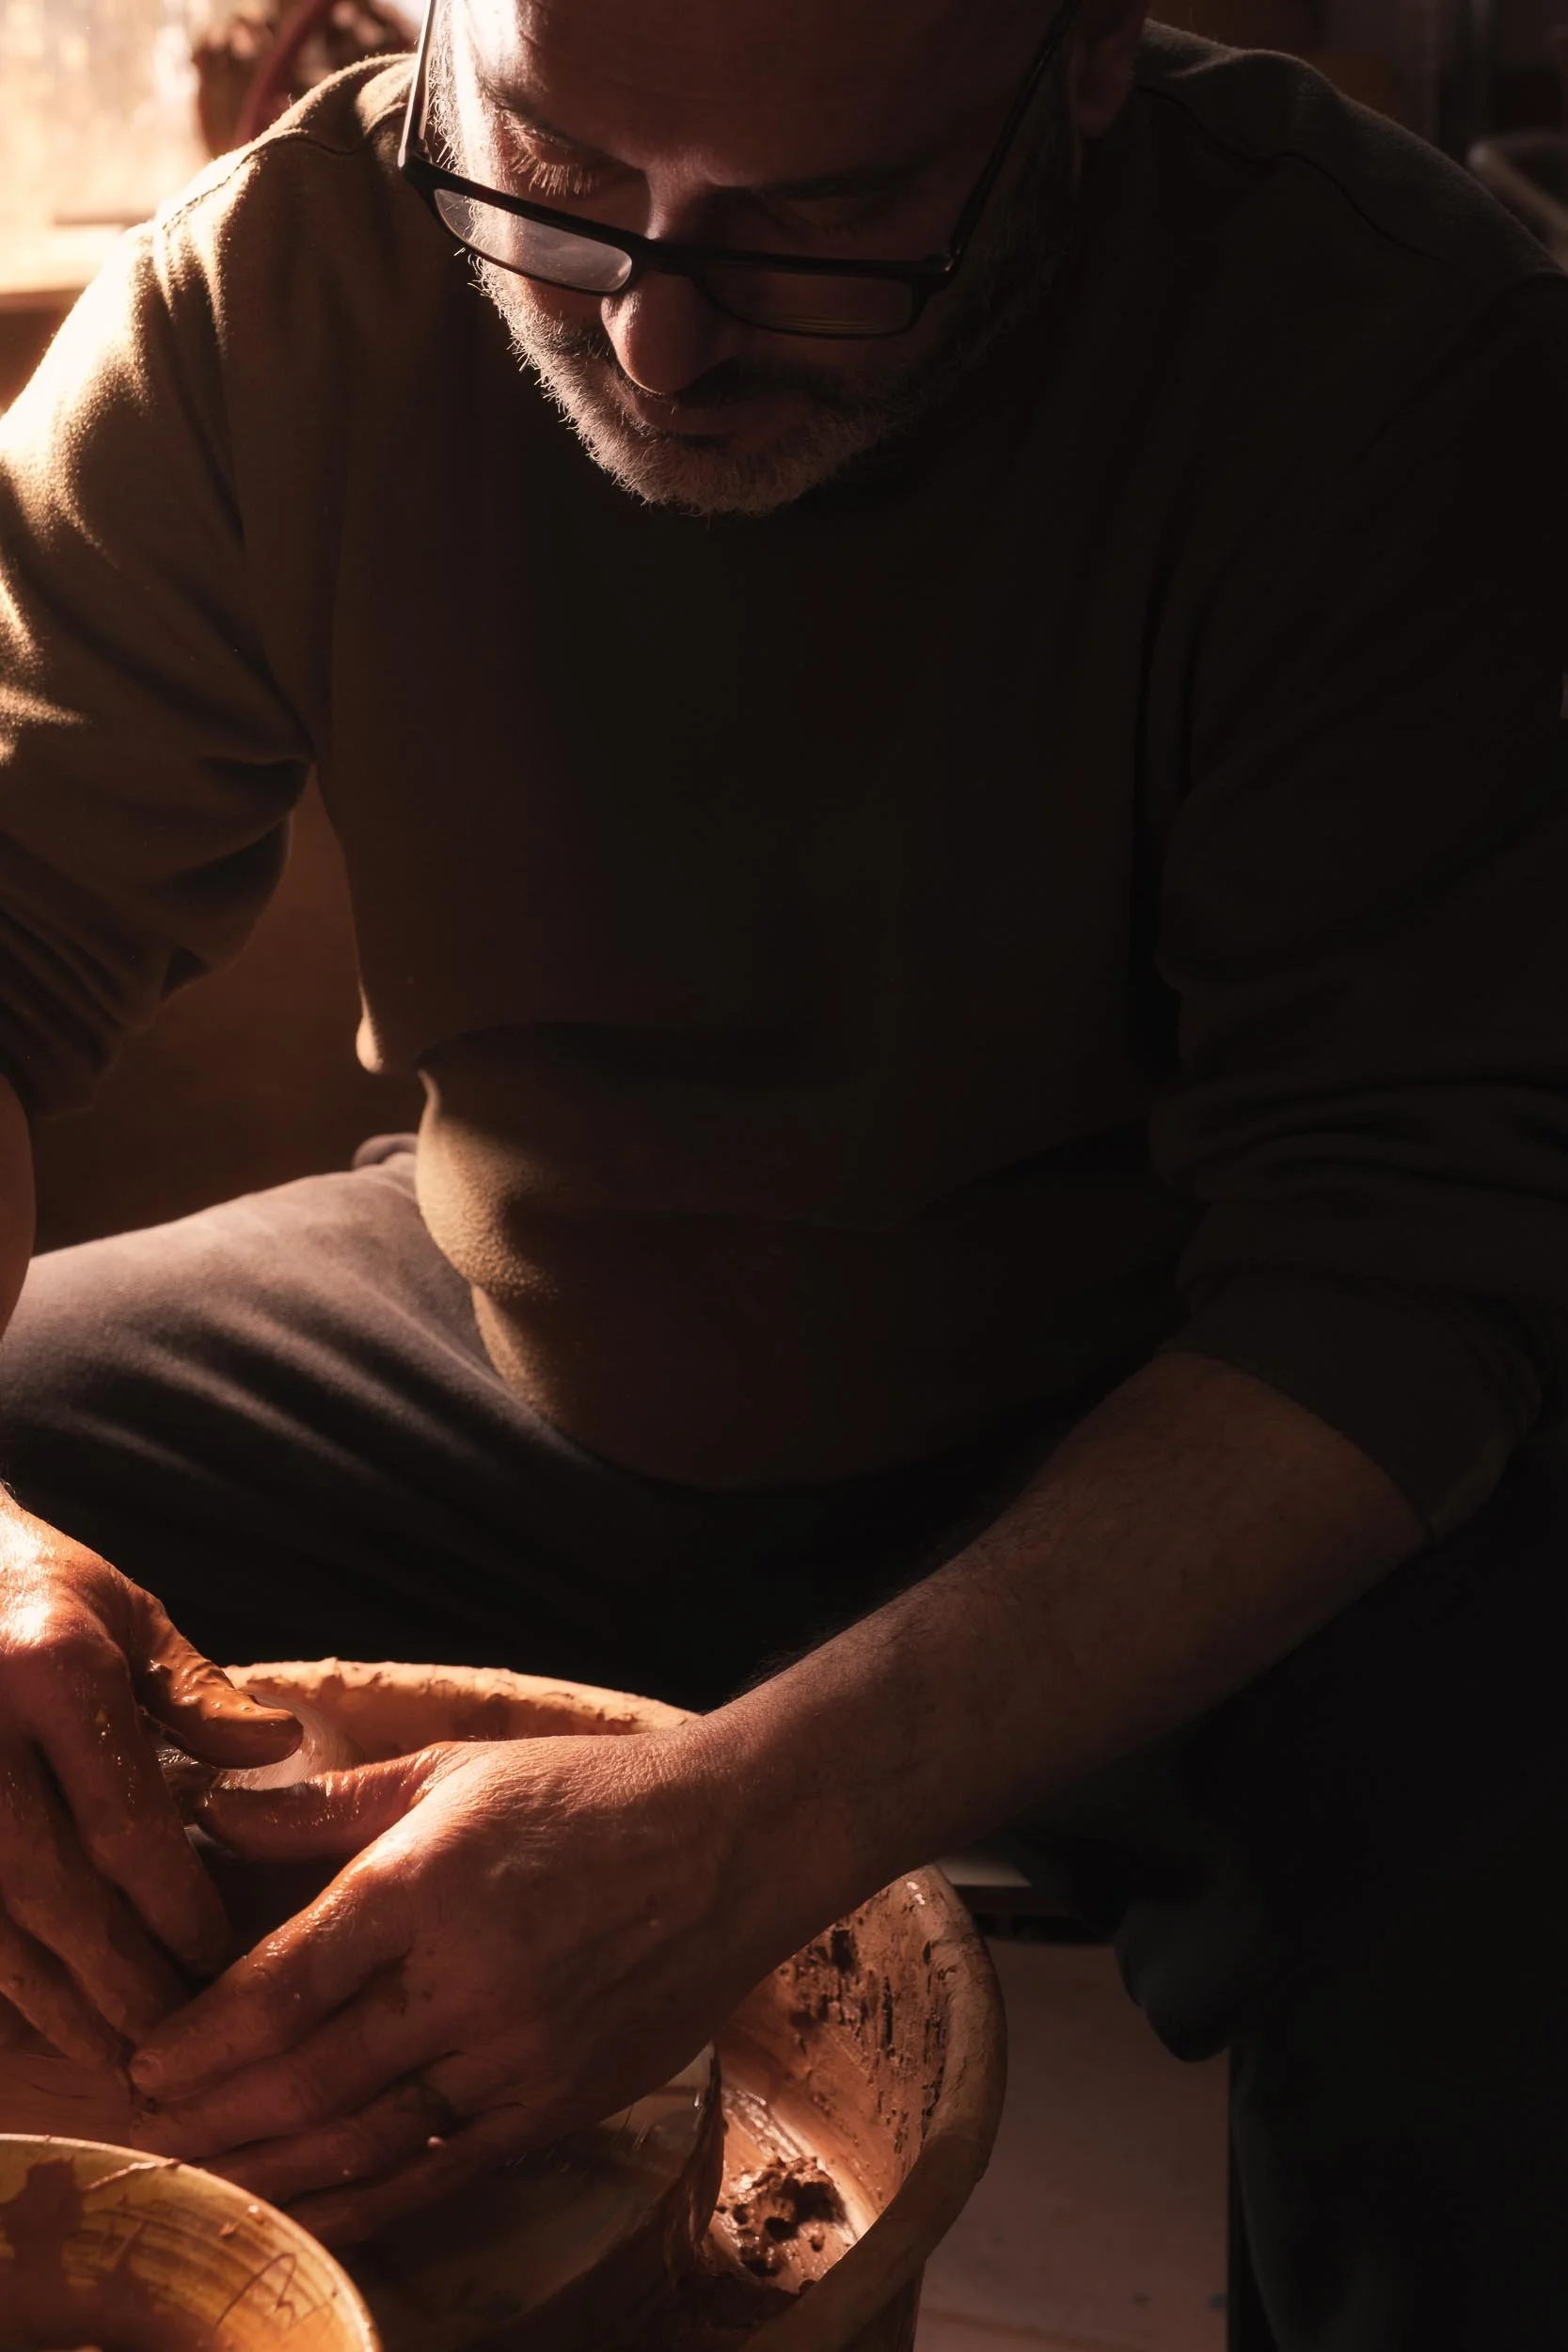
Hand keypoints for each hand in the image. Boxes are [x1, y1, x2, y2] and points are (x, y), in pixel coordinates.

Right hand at [0, 1496, 300, 2058]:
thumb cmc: (33, 1586)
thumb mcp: (125, 1612)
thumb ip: (196, 1693)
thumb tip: (277, 1748)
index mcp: (54, 1671)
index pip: (124, 1821)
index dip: (174, 1907)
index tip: (219, 1960)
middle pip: (50, 1891)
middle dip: (115, 1978)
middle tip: (173, 2040)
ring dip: (48, 1999)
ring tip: (110, 2053)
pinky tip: (34, 2013)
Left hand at [128, 1731, 774, 2242]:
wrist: (730, 1843)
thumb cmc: (582, 1795)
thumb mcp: (450, 1770)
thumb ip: (325, 1806)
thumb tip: (212, 1817)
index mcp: (427, 1882)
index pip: (283, 1983)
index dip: (202, 2035)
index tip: (148, 2057)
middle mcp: (466, 1978)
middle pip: (308, 2077)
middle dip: (215, 2114)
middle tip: (152, 2126)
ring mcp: (516, 2053)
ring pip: (365, 2139)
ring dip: (273, 2168)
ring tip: (206, 2178)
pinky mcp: (557, 2104)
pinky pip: (440, 2173)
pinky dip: (365, 2201)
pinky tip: (311, 2208)